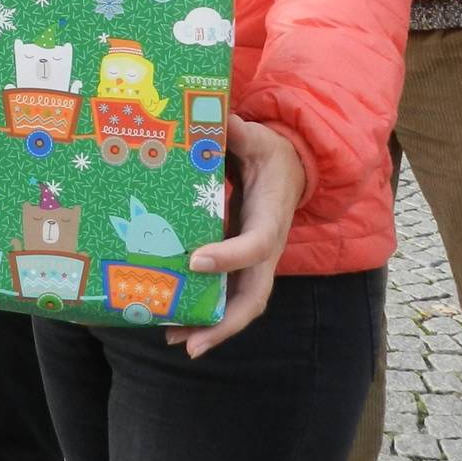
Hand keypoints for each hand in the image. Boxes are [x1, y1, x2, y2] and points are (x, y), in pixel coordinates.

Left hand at [164, 115, 304, 358]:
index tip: (195, 260)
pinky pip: (228, 295)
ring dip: (211, 326)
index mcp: (270, 218)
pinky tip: (173, 322)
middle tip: (190, 343)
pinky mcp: (241, 264)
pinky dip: (206, 312)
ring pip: (240, 303)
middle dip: (224, 322)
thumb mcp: (257, 138)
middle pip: (253, 296)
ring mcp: (254, 261)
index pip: (254, 245)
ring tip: (173, 339)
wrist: (289, 167)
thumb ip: (238, 131)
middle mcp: (266, 248)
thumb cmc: (269, 153)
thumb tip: (219, 117)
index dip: (229, 257)